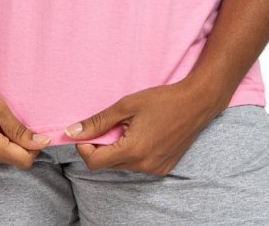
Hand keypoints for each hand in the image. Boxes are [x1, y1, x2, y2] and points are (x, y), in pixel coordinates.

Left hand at [66, 80, 217, 176]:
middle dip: (102, 146)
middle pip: (108, 164)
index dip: (84, 147)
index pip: (94, 162)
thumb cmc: (162, 100)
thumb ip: (98, 121)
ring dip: (118, 148)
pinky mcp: (163, 168)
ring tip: (130, 126)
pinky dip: (133, 152)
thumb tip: (72, 132)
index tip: (87, 131)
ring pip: (122, 164)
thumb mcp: (126, 105)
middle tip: (111, 123)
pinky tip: (144, 133)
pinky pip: (138, 165)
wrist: (196, 103)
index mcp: (132, 151)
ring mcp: (155, 169)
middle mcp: (143, 166)